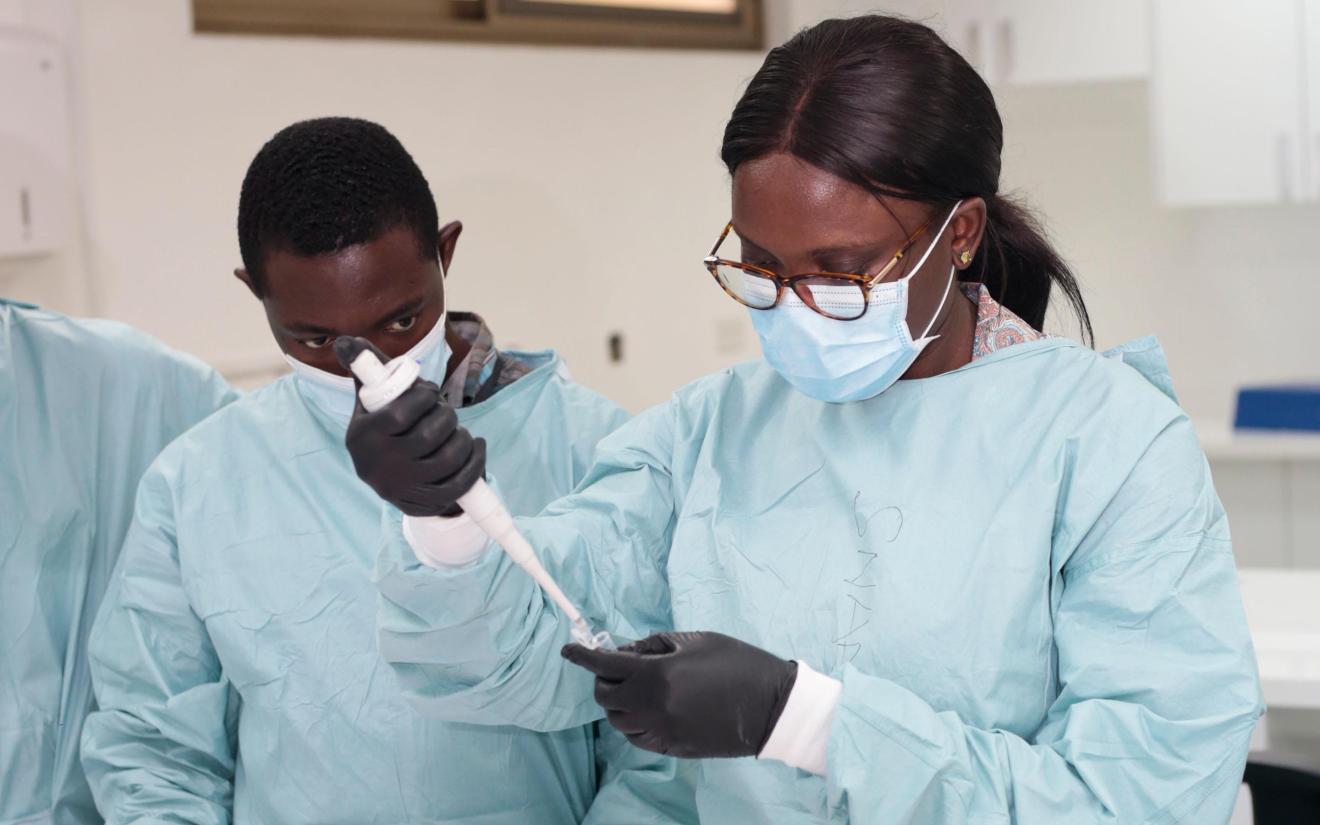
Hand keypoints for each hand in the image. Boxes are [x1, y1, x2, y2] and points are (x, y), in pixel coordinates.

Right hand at [335, 336, 484, 517]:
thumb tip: (347, 340)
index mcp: (361, 436)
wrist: (390, 479)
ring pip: (447, 459)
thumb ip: (366, 368)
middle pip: (428, 436)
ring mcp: (401, 487)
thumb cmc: (384, 427)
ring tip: (460, 431)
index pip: (401, 413)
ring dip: (462, 438)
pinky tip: (476, 447)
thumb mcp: (371, 400)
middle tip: (446, 412)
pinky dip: (475, 462)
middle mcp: (378, 465)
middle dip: (446, 416)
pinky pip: (459, 483)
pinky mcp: (422, 502)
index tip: (430, 391)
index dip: (424, 397)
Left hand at [562, 631, 797, 758]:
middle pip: (606, 697)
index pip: (605, 665)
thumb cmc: (738, 663)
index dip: (582, 656)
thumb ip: (656, 645)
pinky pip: (638, 738)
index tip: (569, 649)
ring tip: (636, 688)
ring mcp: (663, 731)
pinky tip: (648, 709)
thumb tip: (626, 652)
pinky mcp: (674, 747)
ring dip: (618, 703)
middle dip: (604, 679)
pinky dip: (634, 723)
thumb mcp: (697, 640)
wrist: (771, 705)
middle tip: (619, 667)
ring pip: (618, 722)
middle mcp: (653, 706)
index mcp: (658, 674)